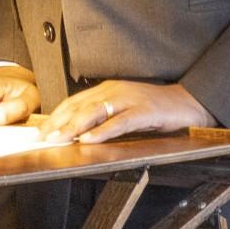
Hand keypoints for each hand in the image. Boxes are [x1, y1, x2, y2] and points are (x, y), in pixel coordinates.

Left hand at [37, 79, 214, 144]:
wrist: (187, 103)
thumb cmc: (155, 108)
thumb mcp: (124, 108)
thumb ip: (103, 116)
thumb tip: (78, 132)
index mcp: (108, 89)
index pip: (75, 102)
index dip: (56, 115)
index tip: (41, 129)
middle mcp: (115, 90)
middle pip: (81, 106)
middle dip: (59, 122)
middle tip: (42, 136)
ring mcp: (129, 99)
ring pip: (96, 112)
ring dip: (74, 126)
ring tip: (59, 137)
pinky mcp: (144, 111)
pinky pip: (119, 122)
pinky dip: (103, 131)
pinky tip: (90, 139)